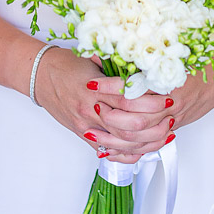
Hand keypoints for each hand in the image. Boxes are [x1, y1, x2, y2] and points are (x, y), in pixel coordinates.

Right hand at [33, 49, 170, 163]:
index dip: (152, 98)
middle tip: (172, 114)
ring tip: (166, 131)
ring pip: (121, 142)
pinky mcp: (83, 136)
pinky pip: (108, 151)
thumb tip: (149, 70)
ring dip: (147, 139)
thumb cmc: (69, 66)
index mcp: (95, 89)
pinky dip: (128, 153)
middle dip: (154, 121)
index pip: (129, 98)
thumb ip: (120, 70)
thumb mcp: (95, 61)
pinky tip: (145, 148)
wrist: (41, 76)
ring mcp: (86, 126)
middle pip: (129, 124)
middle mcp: (91, 110)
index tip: (169, 94)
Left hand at [78, 66, 213, 163]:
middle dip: (110, 116)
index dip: (109, 87)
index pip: (132, 88)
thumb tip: (110, 54)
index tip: (92, 84)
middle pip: (134, 118)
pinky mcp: (173, 128)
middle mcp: (169, 103)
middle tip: (95, 107)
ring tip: (94, 132)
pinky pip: (148, 146)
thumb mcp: (172, 54)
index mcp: (167, 81)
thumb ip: (144, 58)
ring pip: (139, 136)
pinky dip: (128, 150)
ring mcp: (172, 118)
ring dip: (113, 137)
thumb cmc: (200, 61)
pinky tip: (111, 150)